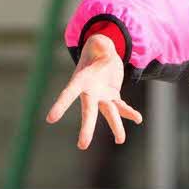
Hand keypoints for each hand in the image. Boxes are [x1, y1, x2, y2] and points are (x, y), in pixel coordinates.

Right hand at [45, 34, 142, 148]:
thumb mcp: (97, 43)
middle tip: (82, 145)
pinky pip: (122, 107)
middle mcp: (90, 92)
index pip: (68, 93)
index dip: (60, 105)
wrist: (102, 57)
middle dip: (86, 128)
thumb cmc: (96, 49)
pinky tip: (138, 119)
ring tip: (120, 140)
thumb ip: (100, 44)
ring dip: (116, 126)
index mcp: (81, 80)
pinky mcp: (113, 97)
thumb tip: (101, 43)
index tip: (50, 119)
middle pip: (88, 111)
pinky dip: (130, 113)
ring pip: (109, 113)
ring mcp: (102, 97)